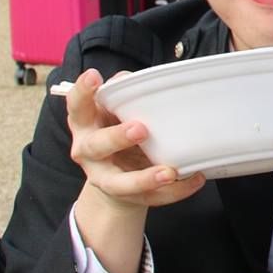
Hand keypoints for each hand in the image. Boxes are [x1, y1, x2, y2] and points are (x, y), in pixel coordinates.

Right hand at [64, 67, 206, 210]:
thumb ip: (121, 95)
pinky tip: (194, 177)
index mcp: (84, 123)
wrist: (112, 177)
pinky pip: (152, 197)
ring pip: (121, 183)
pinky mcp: (128, 196)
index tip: (94, 76)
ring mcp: (105, 178)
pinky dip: (176, 190)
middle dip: (117, 138)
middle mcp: (88, 152)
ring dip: (145, 179)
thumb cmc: (113, 130)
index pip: (77, 106)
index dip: (82, 92)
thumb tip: (130, 80)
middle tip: (140, 128)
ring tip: (169, 172)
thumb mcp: (112, 112)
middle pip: (97, 146)